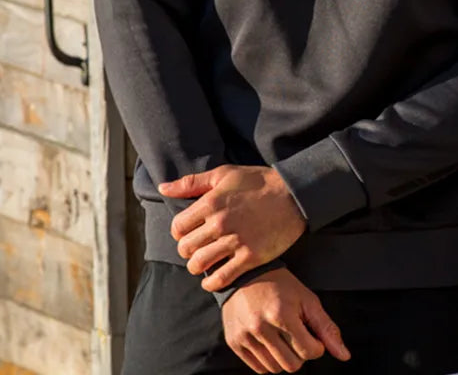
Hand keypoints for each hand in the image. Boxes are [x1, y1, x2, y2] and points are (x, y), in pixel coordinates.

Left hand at [160, 165, 306, 290]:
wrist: (294, 195)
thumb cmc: (258, 182)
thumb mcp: (224, 174)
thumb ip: (191, 183)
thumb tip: (162, 188)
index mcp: (211, 202)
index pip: (177, 228)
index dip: (180, 232)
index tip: (190, 232)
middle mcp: (220, 223)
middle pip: (185, 248)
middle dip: (188, 250)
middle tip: (198, 248)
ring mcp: (235, 241)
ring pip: (199, 265)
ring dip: (198, 266)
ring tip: (205, 262)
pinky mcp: (250, 257)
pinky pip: (220, 279)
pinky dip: (212, 283)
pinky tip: (213, 278)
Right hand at [222, 267, 350, 372]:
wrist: (246, 274)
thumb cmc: (281, 286)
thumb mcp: (307, 300)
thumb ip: (326, 328)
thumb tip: (345, 356)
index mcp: (282, 314)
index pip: (309, 352)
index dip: (317, 347)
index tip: (313, 335)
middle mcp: (261, 327)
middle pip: (292, 365)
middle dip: (301, 353)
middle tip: (297, 335)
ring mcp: (245, 336)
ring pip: (275, 369)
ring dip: (284, 358)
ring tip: (283, 337)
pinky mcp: (234, 343)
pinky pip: (259, 368)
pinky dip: (269, 361)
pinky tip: (271, 342)